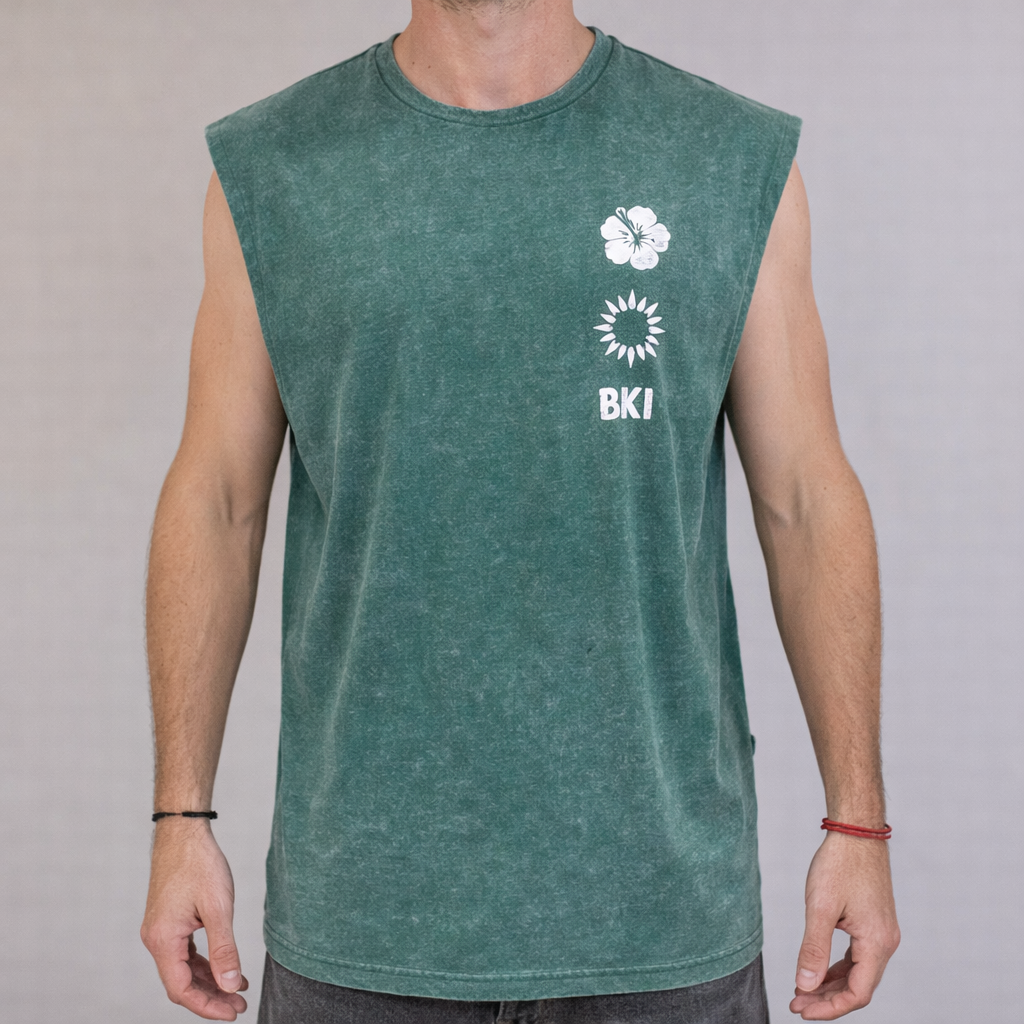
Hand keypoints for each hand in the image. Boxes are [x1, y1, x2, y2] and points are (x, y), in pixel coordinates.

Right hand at [141, 819, 248, 1019]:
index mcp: (162, 940)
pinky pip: (185, 953)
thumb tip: (230, 986)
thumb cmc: (200, 865)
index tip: (233, 1013)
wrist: (183, 832)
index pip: (181, 990)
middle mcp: (156, 939)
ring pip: (184, 969)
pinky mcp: (169, 921)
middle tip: (240, 1006)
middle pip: (182, 983)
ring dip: (209, 981)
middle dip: (211, 997)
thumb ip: (224, 949)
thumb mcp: (219, 908)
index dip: (207, 1006)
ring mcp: (161, 930)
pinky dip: (205, 963)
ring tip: (237, 990)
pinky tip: (226, 966)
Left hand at [790, 832, 899, 1018]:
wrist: (857, 832)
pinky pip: (858, 957)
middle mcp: (886, 942)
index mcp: (877, 943)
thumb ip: (813, 949)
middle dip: (827, 999)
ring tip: (802, 992)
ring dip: (831, 985)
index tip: (801, 1010)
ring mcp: (882, 933)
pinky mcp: (874, 923)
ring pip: (858, 973)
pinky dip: (838, 968)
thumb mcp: (820, 908)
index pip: (857, 993)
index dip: (829, 1008)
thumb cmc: (839, 864)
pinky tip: (818, 971)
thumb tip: (805, 986)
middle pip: (859, 987)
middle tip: (796, 1005)